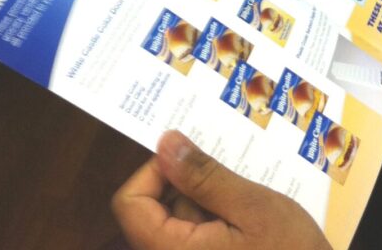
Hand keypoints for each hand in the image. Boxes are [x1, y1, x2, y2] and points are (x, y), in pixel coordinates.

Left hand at [112, 130, 329, 249]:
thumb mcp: (252, 207)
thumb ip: (205, 176)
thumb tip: (165, 143)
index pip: (129, 205)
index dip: (152, 172)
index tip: (190, 157)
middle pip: (154, 212)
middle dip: (190, 186)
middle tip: (230, 175)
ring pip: (178, 223)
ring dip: (208, 202)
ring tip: (246, 200)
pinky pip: (197, 238)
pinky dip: (216, 220)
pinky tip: (247, 219)